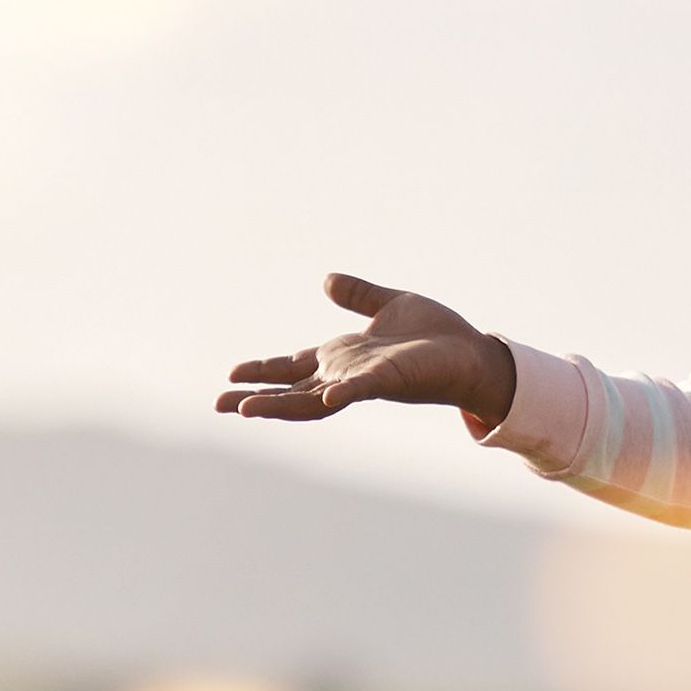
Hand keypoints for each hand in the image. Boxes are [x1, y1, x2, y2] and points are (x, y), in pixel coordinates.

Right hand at [220, 274, 523, 426]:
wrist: (473, 352)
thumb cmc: (436, 335)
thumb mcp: (389, 305)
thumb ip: (358, 296)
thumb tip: (328, 280)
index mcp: (342, 359)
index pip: (292, 368)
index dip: (262, 371)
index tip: (230, 375)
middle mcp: (346, 376)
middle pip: (291, 391)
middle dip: (255, 398)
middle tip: (218, 405)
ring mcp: (365, 381)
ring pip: (313, 399)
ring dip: (280, 405)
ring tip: (246, 410)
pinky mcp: (390, 379)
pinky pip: (361, 389)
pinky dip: (343, 393)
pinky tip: (327, 396)